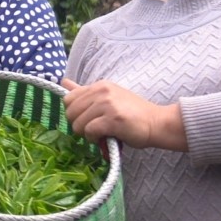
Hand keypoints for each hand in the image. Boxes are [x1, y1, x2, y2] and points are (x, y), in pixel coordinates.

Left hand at [61, 78, 186, 150]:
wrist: (157, 123)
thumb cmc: (133, 114)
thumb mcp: (108, 98)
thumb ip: (85, 92)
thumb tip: (63, 81)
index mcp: (100, 85)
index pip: (69, 98)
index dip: (74, 113)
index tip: (87, 119)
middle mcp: (102, 91)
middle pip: (70, 112)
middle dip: (79, 125)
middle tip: (93, 129)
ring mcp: (107, 104)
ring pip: (78, 124)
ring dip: (87, 134)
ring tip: (101, 134)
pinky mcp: (112, 119)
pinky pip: (89, 131)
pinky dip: (94, 139)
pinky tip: (105, 138)